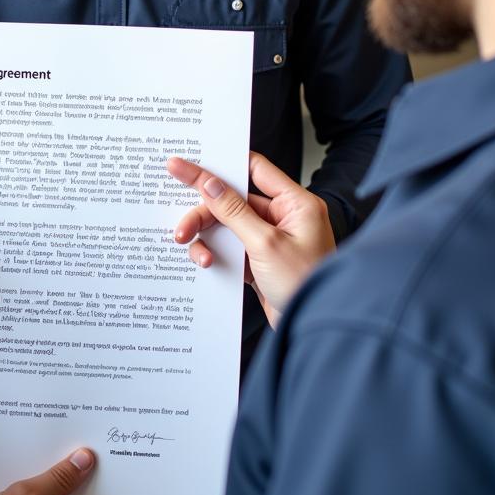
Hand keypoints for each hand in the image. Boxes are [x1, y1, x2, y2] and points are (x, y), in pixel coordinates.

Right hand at [167, 152, 335, 326]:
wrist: (312, 331)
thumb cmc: (305, 284)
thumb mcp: (266, 244)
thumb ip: (235, 211)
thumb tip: (211, 183)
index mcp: (295, 204)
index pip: (253, 169)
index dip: (220, 165)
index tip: (187, 163)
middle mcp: (283, 217)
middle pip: (233, 200)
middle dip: (204, 211)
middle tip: (181, 224)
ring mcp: (270, 239)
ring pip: (226, 225)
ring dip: (205, 234)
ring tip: (188, 245)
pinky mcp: (259, 261)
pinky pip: (229, 247)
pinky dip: (214, 251)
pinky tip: (205, 262)